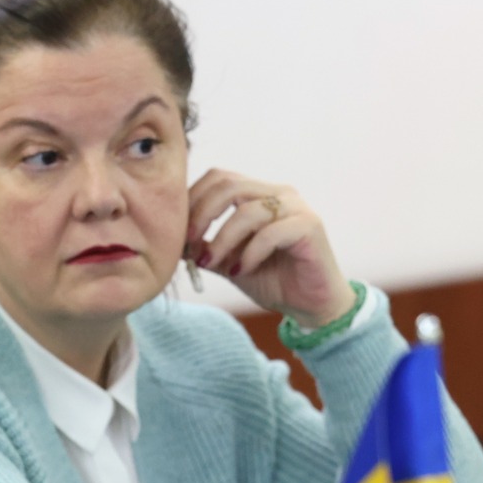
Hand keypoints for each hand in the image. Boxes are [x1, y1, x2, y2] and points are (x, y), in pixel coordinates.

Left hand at [185, 169, 353, 326]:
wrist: (308, 304)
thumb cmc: (270, 278)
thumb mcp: (227, 261)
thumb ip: (204, 246)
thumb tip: (173, 238)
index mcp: (257, 193)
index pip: (218, 178)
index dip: (192, 199)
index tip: (178, 231)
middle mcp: (277, 193)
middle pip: (229, 185)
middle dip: (201, 215)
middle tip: (188, 242)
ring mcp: (296, 207)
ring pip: (248, 211)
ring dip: (221, 240)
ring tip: (209, 264)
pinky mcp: (309, 226)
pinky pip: (270, 233)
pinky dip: (249, 253)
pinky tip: (240, 270)